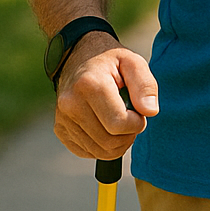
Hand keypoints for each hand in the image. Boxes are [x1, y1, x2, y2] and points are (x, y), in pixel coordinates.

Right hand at [53, 31, 158, 159]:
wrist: (78, 58)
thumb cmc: (111, 62)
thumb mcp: (133, 62)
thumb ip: (145, 85)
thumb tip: (150, 111)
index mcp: (89, 85)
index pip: (119, 124)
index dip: (137, 123)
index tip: (140, 111)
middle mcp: (70, 104)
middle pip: (109, 142)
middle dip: (128, 135)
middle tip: (132, 118)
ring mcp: (62, 119)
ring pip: (98, 151)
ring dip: (117, 143)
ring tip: (121, 122)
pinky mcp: (60, 130)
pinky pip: (87, 152)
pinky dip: (102, 146)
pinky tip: (106, 127)